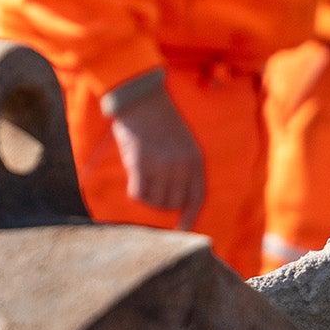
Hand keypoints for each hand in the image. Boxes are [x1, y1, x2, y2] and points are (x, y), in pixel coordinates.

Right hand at [110, 83, 205, 223]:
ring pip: (155, 201)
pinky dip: (135, 193)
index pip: (196, 198)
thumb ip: (181, 167)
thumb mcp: (182, 143)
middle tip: (151, 193)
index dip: (189, 217)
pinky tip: (133, 182)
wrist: (142, 98)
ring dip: (148, 198)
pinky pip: (138, 193)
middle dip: (162, 204)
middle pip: (173, 203)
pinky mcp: (141, 164)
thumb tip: (172, 196)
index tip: (182, 230)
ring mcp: (162, 166)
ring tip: (142, 183)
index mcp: (195, 160)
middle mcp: (181, 166)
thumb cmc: (160, 120)